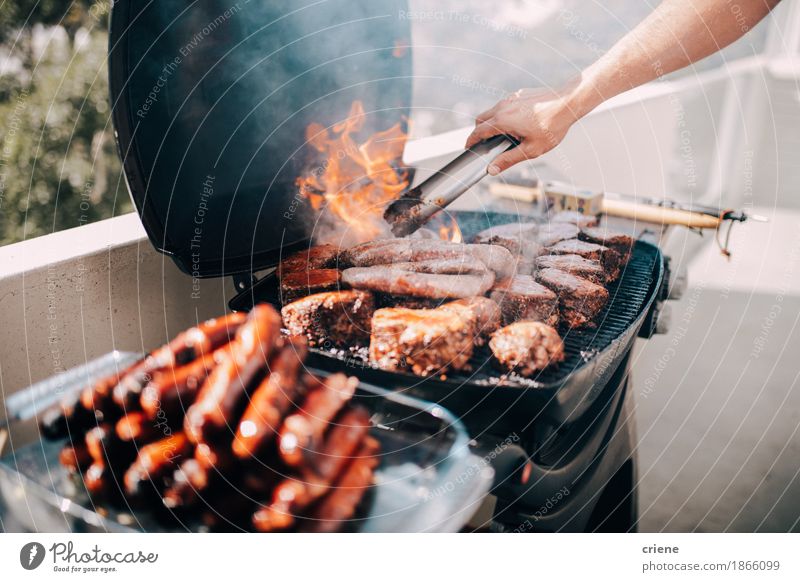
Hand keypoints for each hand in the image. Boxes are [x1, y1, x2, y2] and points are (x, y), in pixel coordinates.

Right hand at [465, 87, 579, 174]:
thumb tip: (491, 169)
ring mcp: (511, 98)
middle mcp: (503, 106)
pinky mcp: (519, 94)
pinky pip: (505, 105)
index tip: (468, 147)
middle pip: (481, 119)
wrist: (568, 103)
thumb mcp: (530, 150)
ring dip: (492, 122)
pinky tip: (518, 123)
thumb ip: (508, 160)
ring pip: (493, 111)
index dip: (471, 141)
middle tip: (484, 143)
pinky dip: (503, 114)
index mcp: (502, 120)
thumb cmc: (551, 127)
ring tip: (504, 135)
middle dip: (479, 131)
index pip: (478, 131)